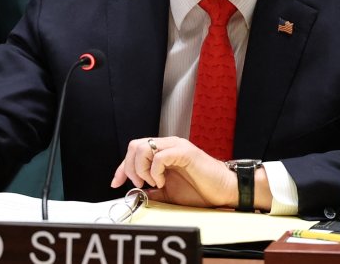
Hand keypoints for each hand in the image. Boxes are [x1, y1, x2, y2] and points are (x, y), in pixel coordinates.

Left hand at [110, 137, 239, 208]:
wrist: (223, 191)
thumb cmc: (201, 190)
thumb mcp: (169, 193)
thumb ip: (152, 191)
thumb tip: (134, 194)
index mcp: (163, 152)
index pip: (134, 151)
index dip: (121, 168)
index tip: (116, 183)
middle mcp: (168, 145)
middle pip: (134, 146)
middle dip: (130, 167)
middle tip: (140, 183)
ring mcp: (176, 146)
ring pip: (143, 147)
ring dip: (142, 168)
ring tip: (153, 182)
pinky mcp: (184, 152)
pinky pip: (160, 156)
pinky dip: (155, 171)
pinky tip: (162, 182)